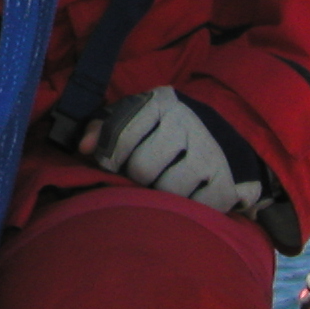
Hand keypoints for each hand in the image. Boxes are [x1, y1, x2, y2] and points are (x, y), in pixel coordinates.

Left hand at [91, 85, 269, 215]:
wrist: (225, 140)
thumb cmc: (166, 130)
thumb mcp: (136, 118)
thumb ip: (105, 128)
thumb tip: (83, 148)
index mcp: (159, 102)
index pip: (121, 135)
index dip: (110, 156)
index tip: (112, 163)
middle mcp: (187, 122)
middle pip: (142, 168)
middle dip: (138, 177)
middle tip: (145, 175)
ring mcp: (210, 151)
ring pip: (167, 190)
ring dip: (161, 194)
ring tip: (166, 182)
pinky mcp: (226, 180)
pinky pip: (194, 206)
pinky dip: (187, 206)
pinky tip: (189, 193)